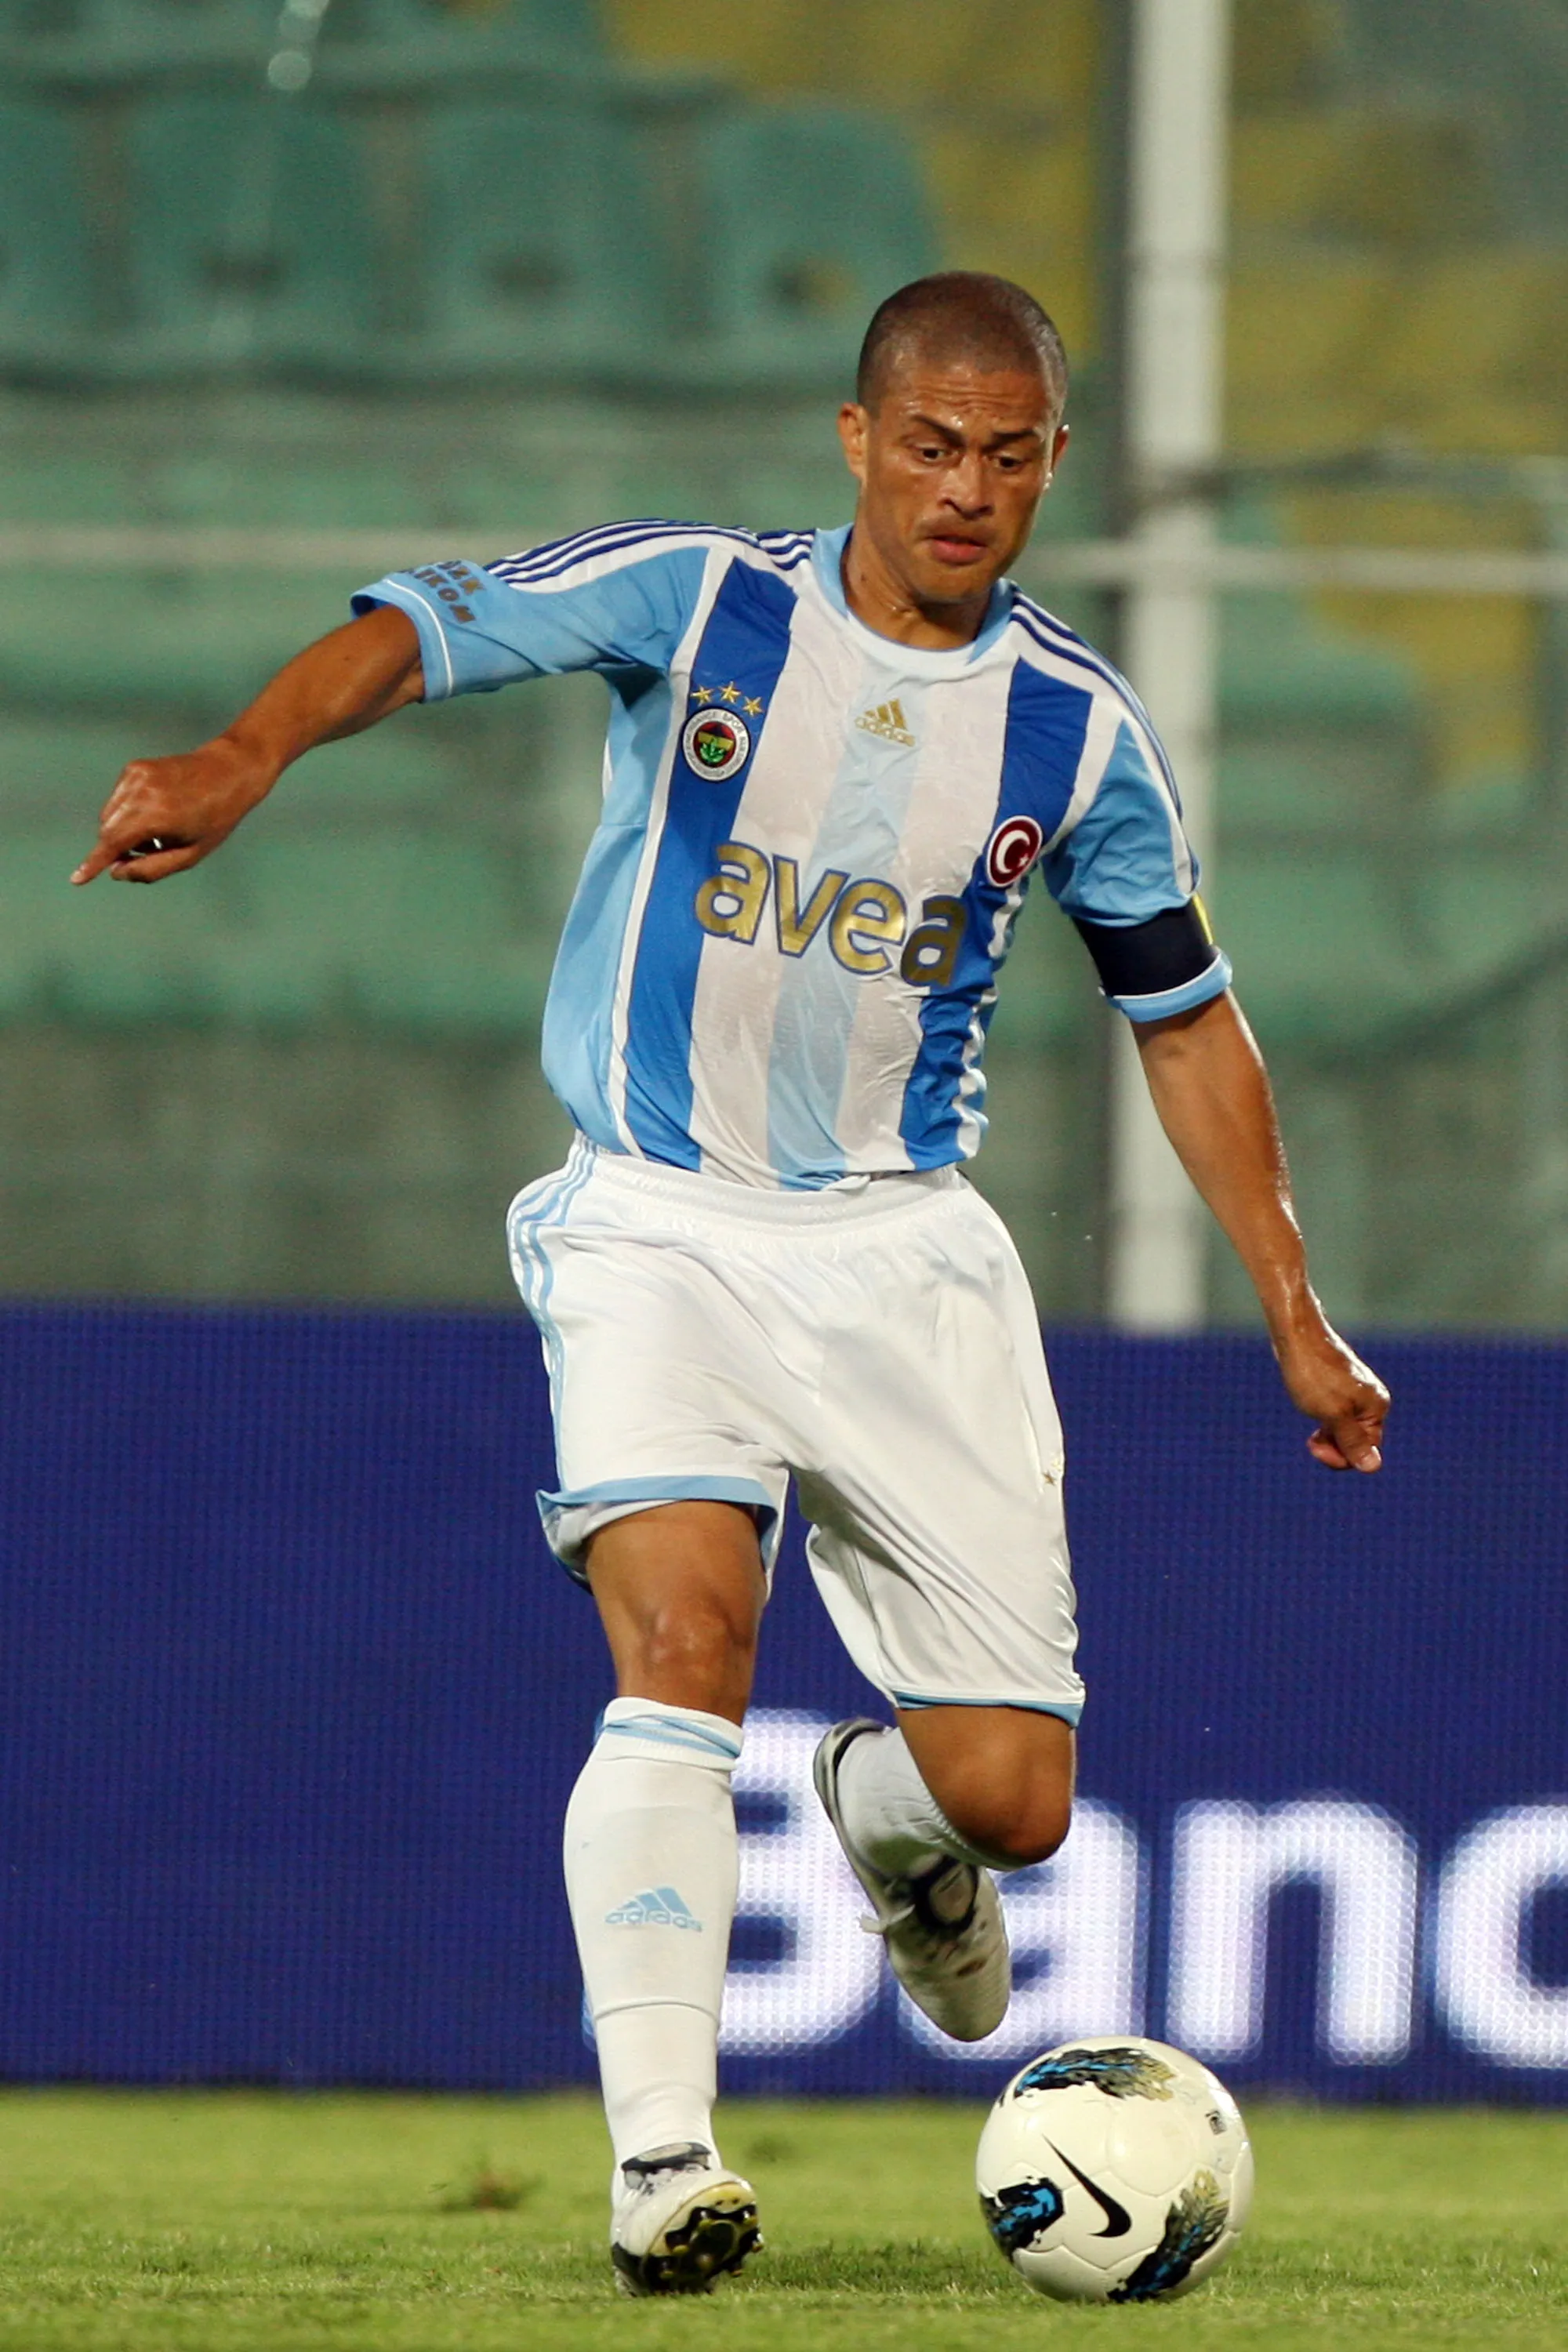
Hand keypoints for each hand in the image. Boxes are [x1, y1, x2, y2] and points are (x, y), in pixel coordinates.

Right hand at [72, 739, 273, 884]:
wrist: (229, 770)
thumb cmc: (215, 819)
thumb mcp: (191, 854)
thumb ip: (152, 869)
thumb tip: (115, 872)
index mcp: (156, 816)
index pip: (113, 843)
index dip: (95, 864)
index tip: (77, 880)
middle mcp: (141, 792)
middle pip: (108, 831)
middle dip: (117, 848)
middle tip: (146, 854)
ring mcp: (135, 775)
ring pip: (109, 815)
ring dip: (123, 830)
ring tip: (159, 831)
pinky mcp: (134, 767)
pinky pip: (118, 799)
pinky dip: (128, 811)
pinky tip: (157, 810)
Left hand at [1274, 1315, 1388, 1472]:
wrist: (1296, 1334)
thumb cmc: (1313, 1374)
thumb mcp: (1332, 1414)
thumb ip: (1352, 1442)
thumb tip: (1373, 1468)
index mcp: (1377, 1408)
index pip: (1366, 1452)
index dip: (1340, 1457)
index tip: (1314, 1445)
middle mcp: (1371, 1402)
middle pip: (1356, 1443)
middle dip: (1333, 1446)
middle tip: (1311, 1439)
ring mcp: (1356, 1394)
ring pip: (1344, 1430)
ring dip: (1326, 1435)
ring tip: (1310, 1423)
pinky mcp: (1340, 1388)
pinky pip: (1336, 1416)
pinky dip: (1323, 1421)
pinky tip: (1310, 1409)